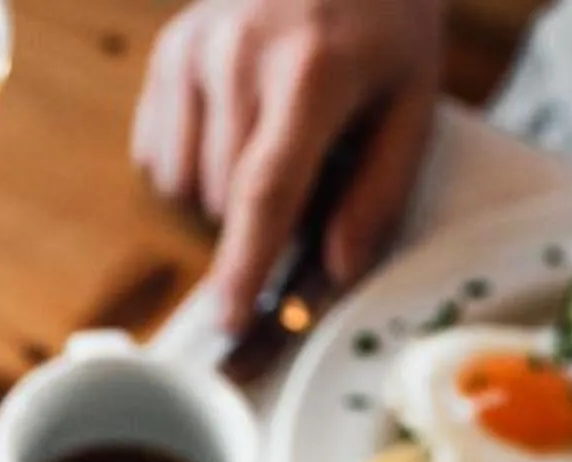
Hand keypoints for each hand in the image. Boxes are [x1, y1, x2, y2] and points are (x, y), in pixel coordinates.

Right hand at [132, 0, 443, 332]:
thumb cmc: (383, 25)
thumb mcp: (413, 98)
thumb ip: (380, 190)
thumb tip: (336, 269)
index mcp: (312, 68)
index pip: (264, 191)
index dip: (245, 266)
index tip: (230, 321)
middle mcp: (240, 52)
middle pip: (221, 199)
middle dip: (256, 218)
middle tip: (302, 172)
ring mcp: (196, 47)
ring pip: (183, 186)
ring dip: (219, 195)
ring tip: (265, 143)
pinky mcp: (169, 51)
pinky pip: (158, 156)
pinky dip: (191, 163)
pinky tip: (232, 124)